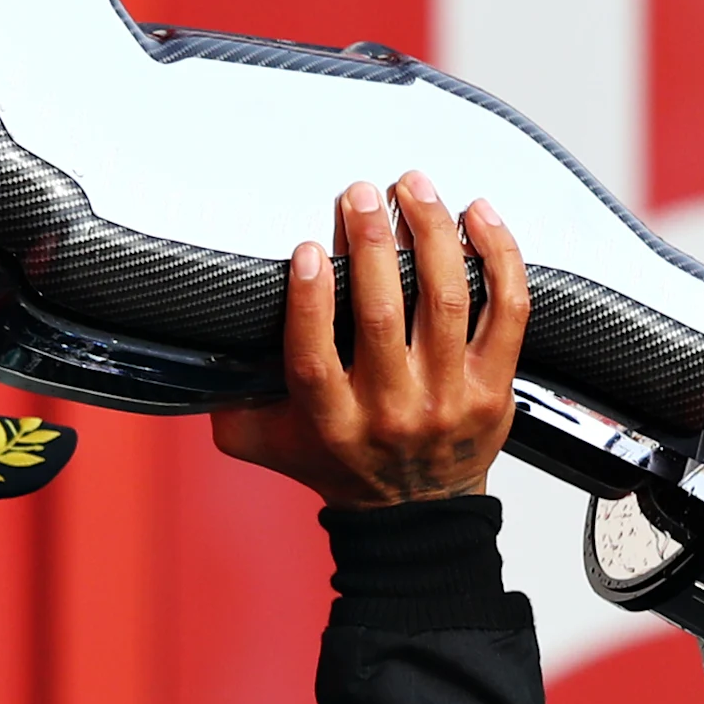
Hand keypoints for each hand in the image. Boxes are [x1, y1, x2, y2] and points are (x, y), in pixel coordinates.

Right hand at [212, 171, 529, 505]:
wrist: (416, 515)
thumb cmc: (339, 461)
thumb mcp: (267, 442)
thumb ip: (229, 399)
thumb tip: (195, 343)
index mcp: (332, 423)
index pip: (314, 358)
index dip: (309, 300)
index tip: (306, 246)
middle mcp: (392, 411)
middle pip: (383, 317)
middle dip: (371, 243)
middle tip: (362, 194)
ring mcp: (451, 399)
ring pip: (446, 301)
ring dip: (431, 233)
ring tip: (412, 188)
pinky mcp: (496, 387)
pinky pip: (508, 310)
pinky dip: (499, 256)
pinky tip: (477, 215)